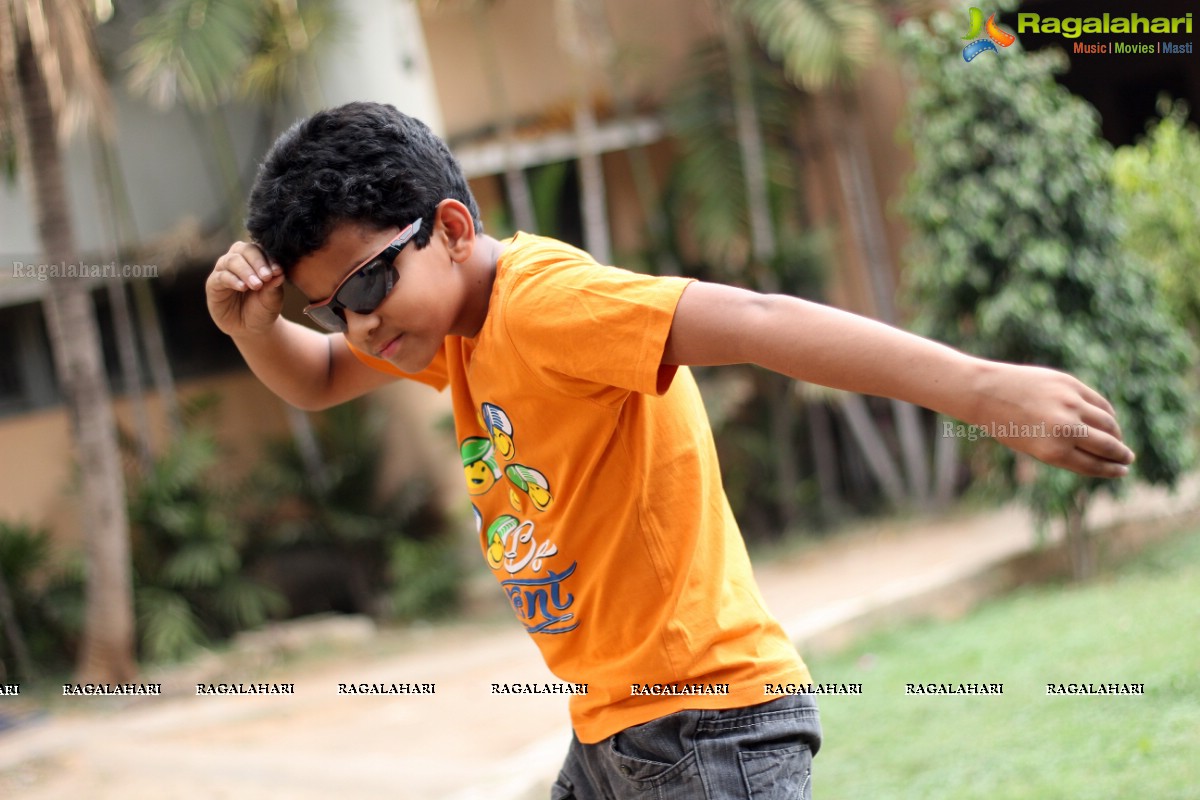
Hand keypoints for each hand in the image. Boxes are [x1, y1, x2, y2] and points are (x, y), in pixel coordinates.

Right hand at [206, 241, 285, 336]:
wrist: (250, 328)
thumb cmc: (263, 308)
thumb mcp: (272, 299)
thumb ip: (274, 285)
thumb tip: (279, 273)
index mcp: (255, 259)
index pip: (261, 250)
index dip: (269, 258)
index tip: (278, 271)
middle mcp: (238, 260)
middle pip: (245, 250)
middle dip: (257, 262)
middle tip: (266, 277)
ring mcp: (224, 270)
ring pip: (232, 260)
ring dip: (245, 271)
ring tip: (256, 285)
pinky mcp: (213, 284)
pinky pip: (221, 276)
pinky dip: (232, 280)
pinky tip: (243, 287)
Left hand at [971, 363, 1134, 478]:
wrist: (984, 392)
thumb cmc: (1005, 424)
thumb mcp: (1032, 446)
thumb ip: (1064, 450)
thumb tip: (1099, 452)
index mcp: (1053, 452)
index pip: (1094, 465)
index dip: (1110, 470)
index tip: (1122, 471)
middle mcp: (1065, 429)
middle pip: (1107, 446)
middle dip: (1120, 455)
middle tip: (1128, 459)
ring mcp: (1070, 404)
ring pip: (1108, 423)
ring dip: (1116, 434)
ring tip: (1118, 440)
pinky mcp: (1070, 384)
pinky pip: (1099, 403)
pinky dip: (1107, 414)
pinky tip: (1108, 420)